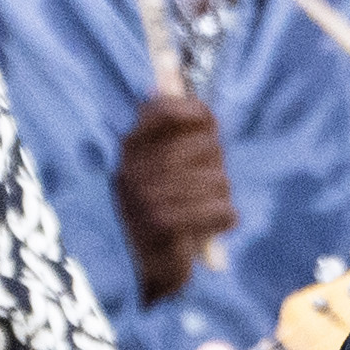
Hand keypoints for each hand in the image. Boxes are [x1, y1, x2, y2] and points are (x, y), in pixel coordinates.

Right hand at [115, 93, 235, 303]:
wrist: (134, 272)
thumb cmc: (149, 211)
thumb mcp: (148, 165)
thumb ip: (159, 125)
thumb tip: (164, 77)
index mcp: (126, 146)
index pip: (168, 108)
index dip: (196, 115)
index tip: (203, 128)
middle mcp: (132, 166)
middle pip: (208, 146)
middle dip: (213, 169)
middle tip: (196, 189)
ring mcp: (146, 196)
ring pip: (220, 180)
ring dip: (217, 199)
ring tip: (195, 213)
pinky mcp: (165, 226)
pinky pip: (223, 210)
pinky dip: (221, 221)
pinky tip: (203, 230)